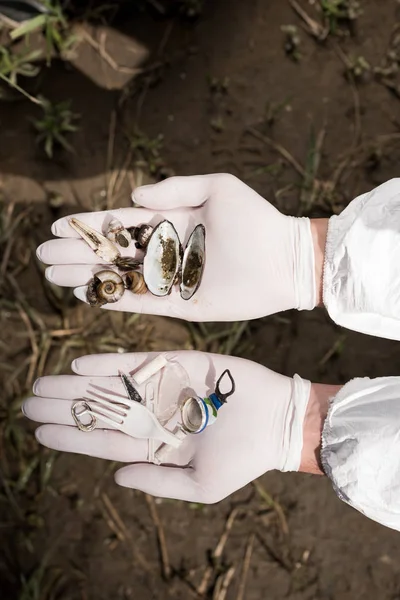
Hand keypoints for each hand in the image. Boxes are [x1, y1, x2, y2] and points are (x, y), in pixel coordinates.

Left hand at [23, 350, 315, 502]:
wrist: (277, 422)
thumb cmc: (242, 459)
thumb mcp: (201, 486)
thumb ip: (157, 481)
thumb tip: (114, 478)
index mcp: (156, 443)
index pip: (104, 440)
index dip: (71, 436)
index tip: (39, 432)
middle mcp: (153, 414)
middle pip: (100, 410)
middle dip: (65, 407)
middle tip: (27, 403)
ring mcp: (163, 388)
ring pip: (110, 386)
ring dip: (76, 385)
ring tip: (42, 385)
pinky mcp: (177, 363)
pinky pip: (137, 363)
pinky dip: (108, 364)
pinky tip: (79, 366)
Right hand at [37, 174, 316, 321]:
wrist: (284, 260)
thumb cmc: (255, 219)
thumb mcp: (216, 188)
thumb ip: (175, 188)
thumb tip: (133, 196)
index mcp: (172, 222)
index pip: (121, 224)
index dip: (89, 226)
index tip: (58, 227)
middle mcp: (167, 252)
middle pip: (113, 254)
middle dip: (78, 254)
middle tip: (44, 257)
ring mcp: (172, 280)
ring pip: (121, 279)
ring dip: (88, 277)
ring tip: (54, 276)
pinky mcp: (182, 305)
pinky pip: (141, 303)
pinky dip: (114, 299)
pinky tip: (87, 295)